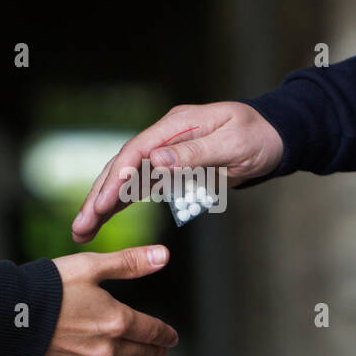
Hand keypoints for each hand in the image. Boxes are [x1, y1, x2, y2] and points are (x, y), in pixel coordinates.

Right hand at [32, 246, 179, 355]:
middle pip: (139, 353)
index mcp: (116, 321)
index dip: (164, 334)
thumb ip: (129, 263)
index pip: (151, 331)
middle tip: (161, 350)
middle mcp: (106, 348)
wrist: (5, 318)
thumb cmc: (45, 289)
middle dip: (153, 351)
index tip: (171, 337)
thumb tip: (162, 256)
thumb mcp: (90, 266)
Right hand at [70, 102, 283, 242]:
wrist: (275, 136)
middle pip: (123, 165)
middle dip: (99, 196)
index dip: (118, 177)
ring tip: (82, 230)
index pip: (137, 150)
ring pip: (126, 178)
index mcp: (177, 124)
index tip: (102, 203)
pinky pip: (140, 185)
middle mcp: (165, 135)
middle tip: (81, 226)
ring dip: (103, 203)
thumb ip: (195, 153)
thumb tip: (156, 159)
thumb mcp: (232, 144)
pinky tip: (103, 218)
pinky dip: (121, 202)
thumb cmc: (258, 137)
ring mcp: (165, 151)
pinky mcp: (170, 167)